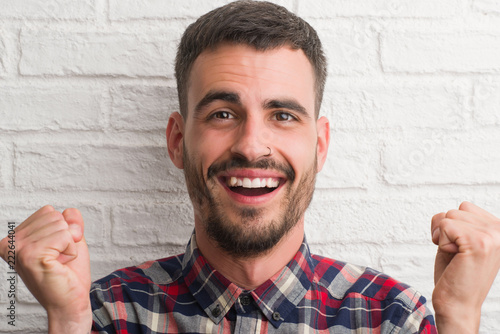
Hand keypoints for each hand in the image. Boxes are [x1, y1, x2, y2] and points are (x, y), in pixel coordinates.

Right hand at [0, 206, 91, 332]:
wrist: (69, 301)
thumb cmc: (68, 273)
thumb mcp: (71, 239)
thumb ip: (70, 220)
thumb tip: (68, 211)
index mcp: (15, 237)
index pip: (48, 211)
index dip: (62, 229)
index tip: (55, 250)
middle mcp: (11, 242)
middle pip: (55, 215)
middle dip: (66, 236)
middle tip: (59, 258)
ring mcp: (19, 249)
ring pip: (61, 224)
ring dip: (69, 245)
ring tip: (58, 262)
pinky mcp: (32, 255)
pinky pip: (66, 236)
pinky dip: (71, 250)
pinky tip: (61, 265)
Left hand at [431, 201, 499, 332]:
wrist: (457, 304)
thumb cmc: (454, 273)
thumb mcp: (461, 240)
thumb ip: (463, 222)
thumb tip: (462, 206)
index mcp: (498, 229)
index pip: (464, 206)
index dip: (451, 225)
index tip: (460, 247)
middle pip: (455, 210)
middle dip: (445, 230)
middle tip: (455, 254)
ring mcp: (492, 237)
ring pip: (448, 216)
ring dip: (442, 237)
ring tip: (455, 256)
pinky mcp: (479, 243)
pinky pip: (444, 225)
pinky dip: (441, 242)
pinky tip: (453, 257)